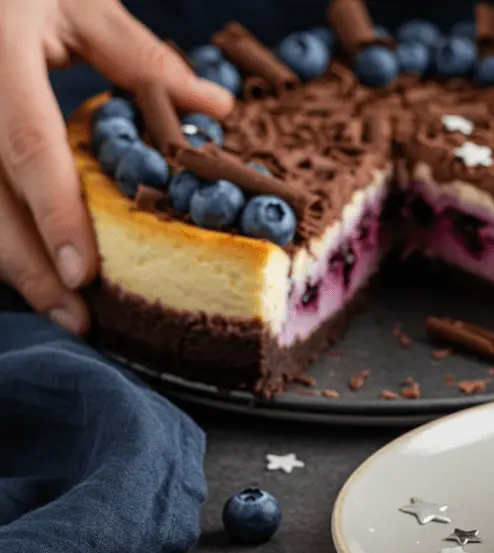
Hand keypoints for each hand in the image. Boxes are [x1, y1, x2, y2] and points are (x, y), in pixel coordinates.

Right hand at [0, 0, 232, 332]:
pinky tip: (41, 268)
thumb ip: (139, 57)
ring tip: (67, 310)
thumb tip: (215, 107)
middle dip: (30, 268)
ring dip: (17, 264)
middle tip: (80, 321)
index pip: (28, 148)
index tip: (85, 274)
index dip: (55, 216)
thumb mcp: (75, 1)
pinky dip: (8, 236)